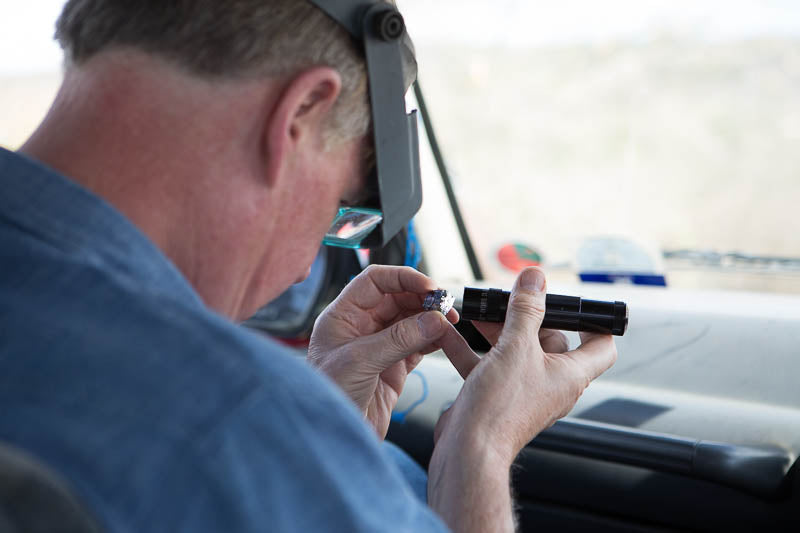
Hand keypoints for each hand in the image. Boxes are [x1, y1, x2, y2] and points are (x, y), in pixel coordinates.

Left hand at [308, 265, 457, 438]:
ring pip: (411, 321)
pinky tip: (444, 338)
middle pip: (397, 298)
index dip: (403, 278)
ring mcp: (379, 347)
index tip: (429, 287)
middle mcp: (361, 327)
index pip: (375, 281)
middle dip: (423, 299)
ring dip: (431, 319)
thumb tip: (434, 320)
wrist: (332, 439)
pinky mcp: (393, 368)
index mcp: (343, 316)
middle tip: (445, 307)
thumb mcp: (360, 362)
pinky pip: (418, 345)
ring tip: (449, 323)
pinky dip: (433, 339)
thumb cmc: (328, 398)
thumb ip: (399, 339)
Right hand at [433, 267, 616, 464]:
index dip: (595, 321)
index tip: (575, 304)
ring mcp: (524, 390)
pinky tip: (451, 332)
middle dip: (526, 316)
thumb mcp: (516, 346)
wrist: (468, 448)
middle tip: (509, 298)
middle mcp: (551, 383)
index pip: (601, 345)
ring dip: (496, 329)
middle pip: (549, 340)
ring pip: (515, 350)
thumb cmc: (501, 407)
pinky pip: (489, 364)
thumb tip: (536, 279)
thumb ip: (526, 309)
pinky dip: (472, 347)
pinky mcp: (497, 396)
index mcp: (570, 374)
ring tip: (479, 311)